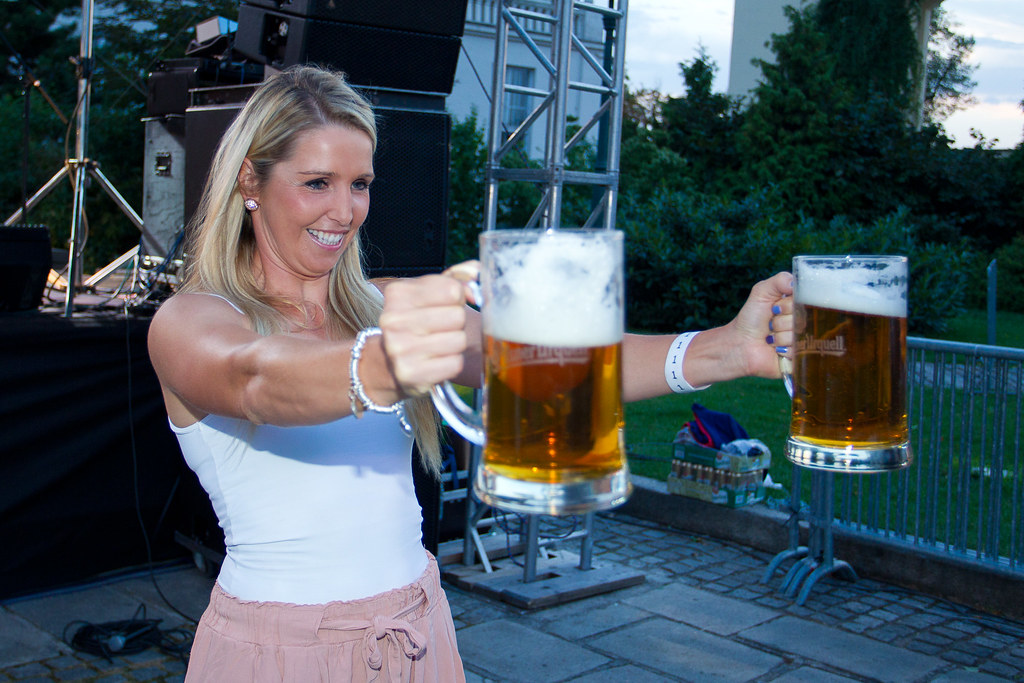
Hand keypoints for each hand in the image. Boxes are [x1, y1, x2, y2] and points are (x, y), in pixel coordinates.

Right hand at [378, 262, 478, 396]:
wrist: (390, 363)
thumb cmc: (419, 321)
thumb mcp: (431, 292)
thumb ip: (459, 276)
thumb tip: (477, 274)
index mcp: (398, 293)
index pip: (453, 290)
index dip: (458, 298)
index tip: (447, 305)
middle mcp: (393, 320)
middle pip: (457, 316)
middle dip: (458, 323)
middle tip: (443, 327)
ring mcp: (399, 348)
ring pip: (459, 340)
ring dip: (457, 343)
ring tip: (440, 343)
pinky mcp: (410, 373)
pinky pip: (455, 364)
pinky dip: (452, 363)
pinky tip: (437, 360)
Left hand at [727, 271, 794, 378]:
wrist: (739, 345)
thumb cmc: (750, 319)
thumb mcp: (762, 292)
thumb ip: (780, 280)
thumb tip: (796, 283)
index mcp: (797, 306)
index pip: (805, 300)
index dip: (787, 305)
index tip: (774, 308)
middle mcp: (803, 323)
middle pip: (803, 318)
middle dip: (781, 321)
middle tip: (770, 324)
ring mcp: (803, 341)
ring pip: (799, 334)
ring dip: (779, 336)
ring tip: (770, 338)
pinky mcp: (800, 358)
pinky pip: (798, 350)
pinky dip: (782, 348)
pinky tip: (775, 349)